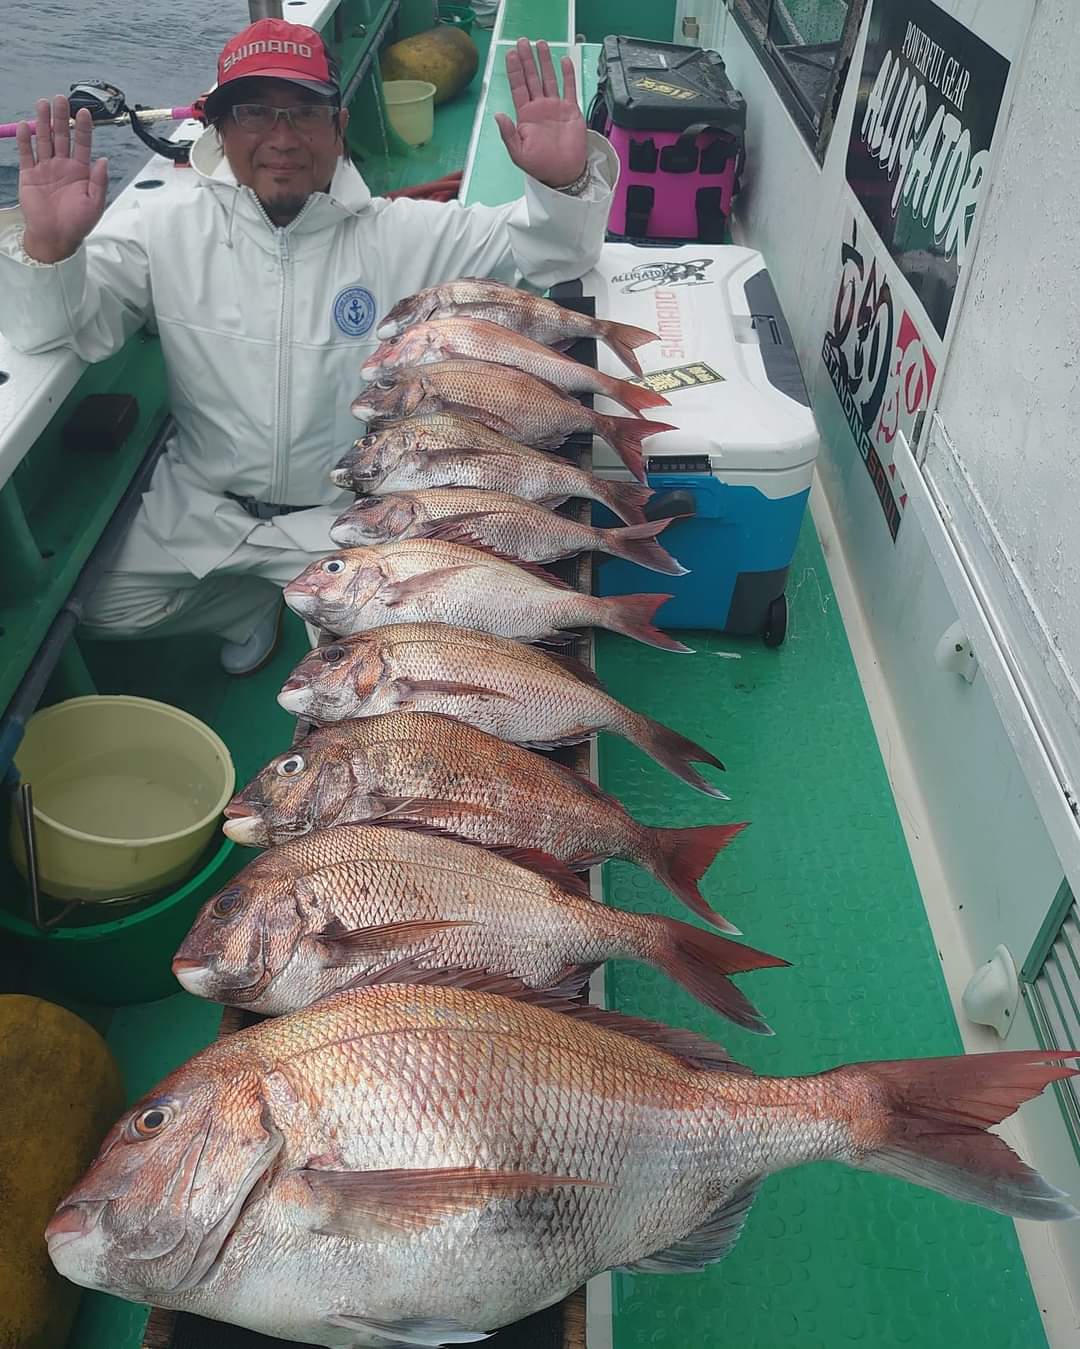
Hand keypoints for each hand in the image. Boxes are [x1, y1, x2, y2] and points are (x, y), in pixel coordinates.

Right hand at [16, 96, 107, 263]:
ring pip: (44, 140)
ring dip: (43, 122)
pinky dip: (25, 140)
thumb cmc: (78, 223)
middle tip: (60, 99)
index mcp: (81, 171)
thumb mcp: (95, 203)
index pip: (83, 144)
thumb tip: (103, 159)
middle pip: (62, 136)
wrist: (56, 237)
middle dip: (61, 118)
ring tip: (43, 104)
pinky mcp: (29, 174)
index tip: (84, 112)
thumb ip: (99, 181)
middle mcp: (63, 165)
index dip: (83, 128)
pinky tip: (25, 126)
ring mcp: (45, 168)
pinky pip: (27, 154)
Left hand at [495, 40, 587, 190]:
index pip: (518, 88)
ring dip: (544, 61)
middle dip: (527, 60)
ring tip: (540, 43)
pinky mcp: (571, 110)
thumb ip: (507, 134)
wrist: (564, 173)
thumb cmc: (540, 166)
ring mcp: (555, 107)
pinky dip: (568, 74)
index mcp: (525, 115)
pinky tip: (564, 60)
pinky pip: (569, 88)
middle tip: (523, 41)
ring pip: (549, 78)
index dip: (514, 71)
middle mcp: (539, 107)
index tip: (510, 54)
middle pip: (532, 78)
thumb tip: (498, 115)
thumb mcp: (518, 153)